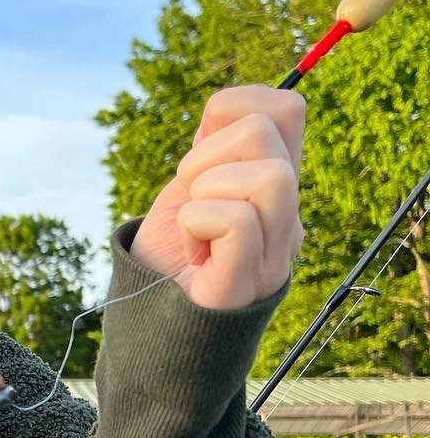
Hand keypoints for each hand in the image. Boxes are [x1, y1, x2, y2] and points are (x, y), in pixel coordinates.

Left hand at [130, 84, 305, 308]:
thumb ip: (213, 150)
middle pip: (269, 130)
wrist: (148, 330)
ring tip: (194, 226)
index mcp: (276, 187)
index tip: (199, 152)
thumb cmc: (168, 259)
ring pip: (270, 176)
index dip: (232, 109)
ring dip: (206, 190)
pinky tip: (194, 251)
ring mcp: (276, 251)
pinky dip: (198, 223)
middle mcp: (287, 216)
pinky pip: (237, 221)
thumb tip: (226, 108)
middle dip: (206, 152)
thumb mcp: (189, 189)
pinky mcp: (250, 283)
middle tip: (189, 197)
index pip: (287, 107)